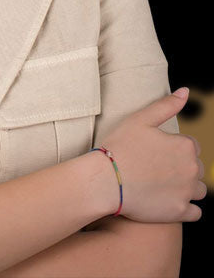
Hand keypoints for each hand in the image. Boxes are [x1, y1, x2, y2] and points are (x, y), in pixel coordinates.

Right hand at [98, 88, 204, 222]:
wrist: (106, 180)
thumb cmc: (120, 146)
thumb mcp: (140, 119)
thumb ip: (166, 105)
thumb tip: (185, 91)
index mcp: (185, 146)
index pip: (191, 145)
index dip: (172, 147)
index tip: (155, 151)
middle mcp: (192, 169)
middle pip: (196, 168)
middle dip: (181, 167)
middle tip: (155, 167)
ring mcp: (187, 192)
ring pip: (198, 190)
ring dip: (186, 187)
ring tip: (161, 184)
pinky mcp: (180, 212)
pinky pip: (195, 212)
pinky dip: (186, 207)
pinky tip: (167, 200)